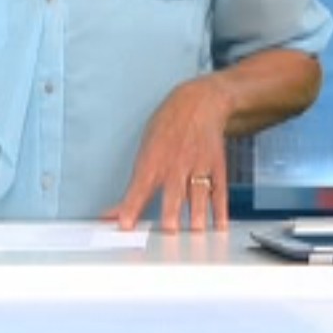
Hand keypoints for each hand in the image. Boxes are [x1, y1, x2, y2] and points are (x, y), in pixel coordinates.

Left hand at [101, 75, 235, 232]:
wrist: (198, 102)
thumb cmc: (167, 128)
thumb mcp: (145, 151)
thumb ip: (131, 191)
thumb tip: (112, 216)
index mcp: (152, 160)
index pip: (139, 187)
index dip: (131, 206)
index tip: (125, 225)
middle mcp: (175, 163)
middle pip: (173, 190)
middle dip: (171, 210)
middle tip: (169, 229)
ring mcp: (198, 164)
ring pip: (198, 191)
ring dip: (197, 211)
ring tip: (196, 230)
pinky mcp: (216, 166)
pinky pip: (219, 189)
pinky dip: (220, 208)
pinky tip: (219, 223)